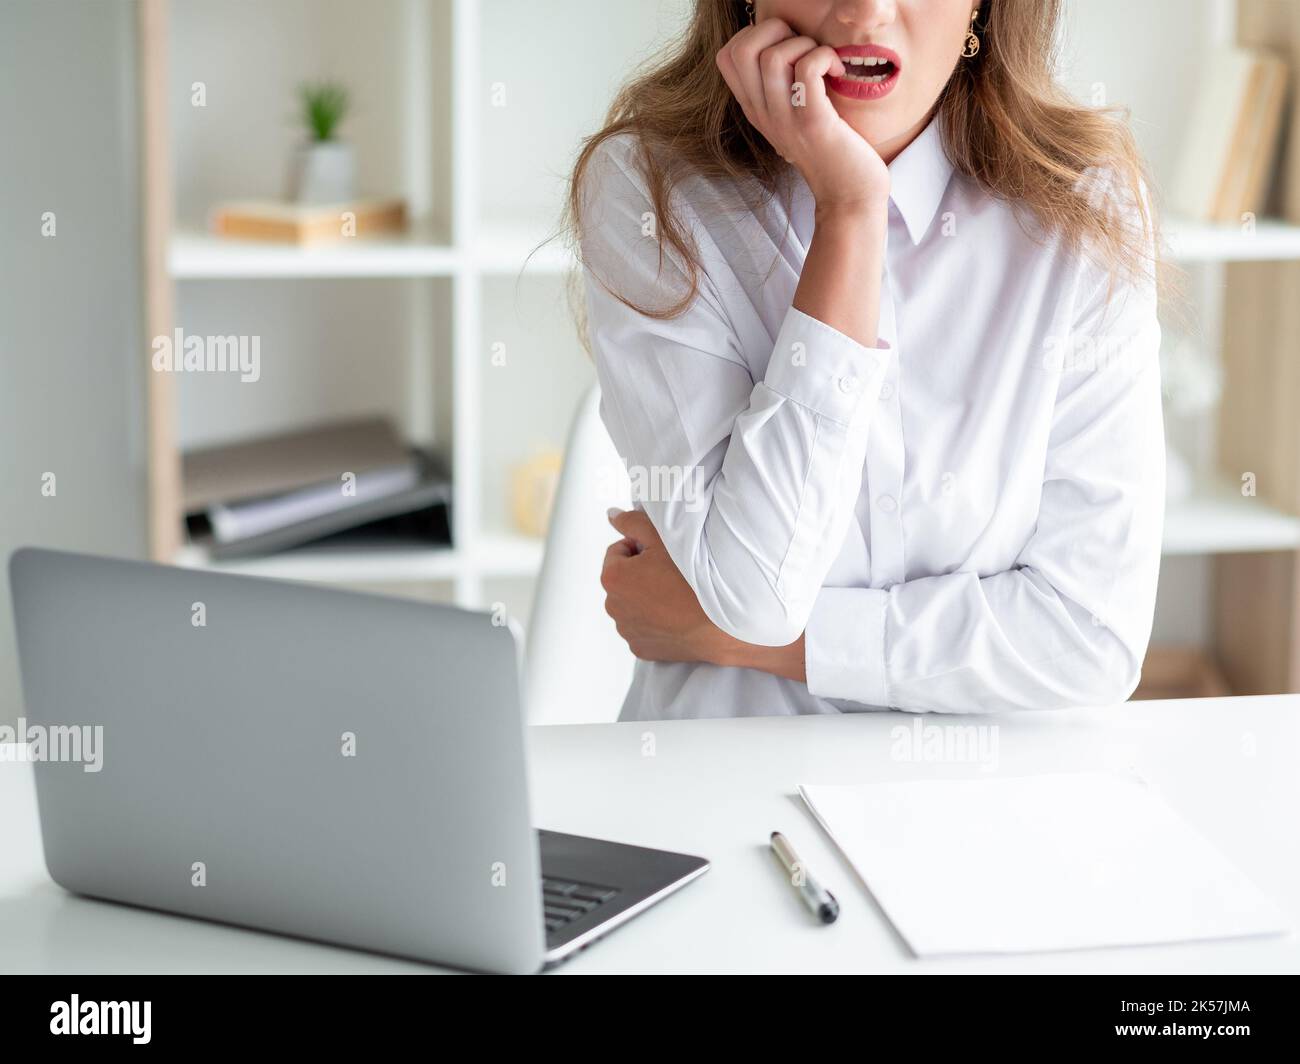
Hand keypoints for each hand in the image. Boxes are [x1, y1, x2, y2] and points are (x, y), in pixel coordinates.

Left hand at [600, 508, 806, 681]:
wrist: (721, 621)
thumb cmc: (693, 577)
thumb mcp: (663, 538)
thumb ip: (632, 522)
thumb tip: (612, 516)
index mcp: (613, 578)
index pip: (617, 552)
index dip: (640, 548)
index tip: (661, 554)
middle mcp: (613, 607)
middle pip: (624, 580)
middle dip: (640, 573)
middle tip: (671, 572)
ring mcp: (627, 631)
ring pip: (632, 604)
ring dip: (645, 597)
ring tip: (675, 594)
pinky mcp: (642, 648)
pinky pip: (642, 628)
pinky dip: (654, 621)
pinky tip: (675, 614)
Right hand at [716, 17, 889, 212]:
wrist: (848, 195)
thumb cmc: (832, 150)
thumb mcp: (795, 117)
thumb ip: (783, 86)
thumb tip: (789, 43)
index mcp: (755, 108)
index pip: (727, 56)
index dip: (755, 35)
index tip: (786, 48)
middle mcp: (762, 113)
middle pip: (743, 49)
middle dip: (776, 31)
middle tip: (804, 48)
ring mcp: (784, 119)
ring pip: (773, 56)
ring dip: (805, 45)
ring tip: (823, 63)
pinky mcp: (812, 122)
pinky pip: (807, 67)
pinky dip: (826, 57)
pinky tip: (838, 73)